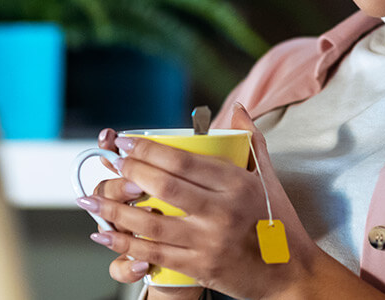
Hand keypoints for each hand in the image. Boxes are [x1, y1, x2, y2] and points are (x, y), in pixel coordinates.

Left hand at [80, 104, 315, 298]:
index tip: (126, 141)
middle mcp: (223, 212)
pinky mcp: (201, 268)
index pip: (183, 160)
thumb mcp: (270, 179)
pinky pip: (155, 254)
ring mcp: (210, 242)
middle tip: (111, 163)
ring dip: (115, 210)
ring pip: (152, 223)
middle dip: (129, 172)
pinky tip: (105, 233)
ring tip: (90, 198)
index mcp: (238, 185)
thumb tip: (238, 109)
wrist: (293, 275)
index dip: (148, 148)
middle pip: (164, 187)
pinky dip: (125, 244)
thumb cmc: (280, 225)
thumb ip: (251, 142)